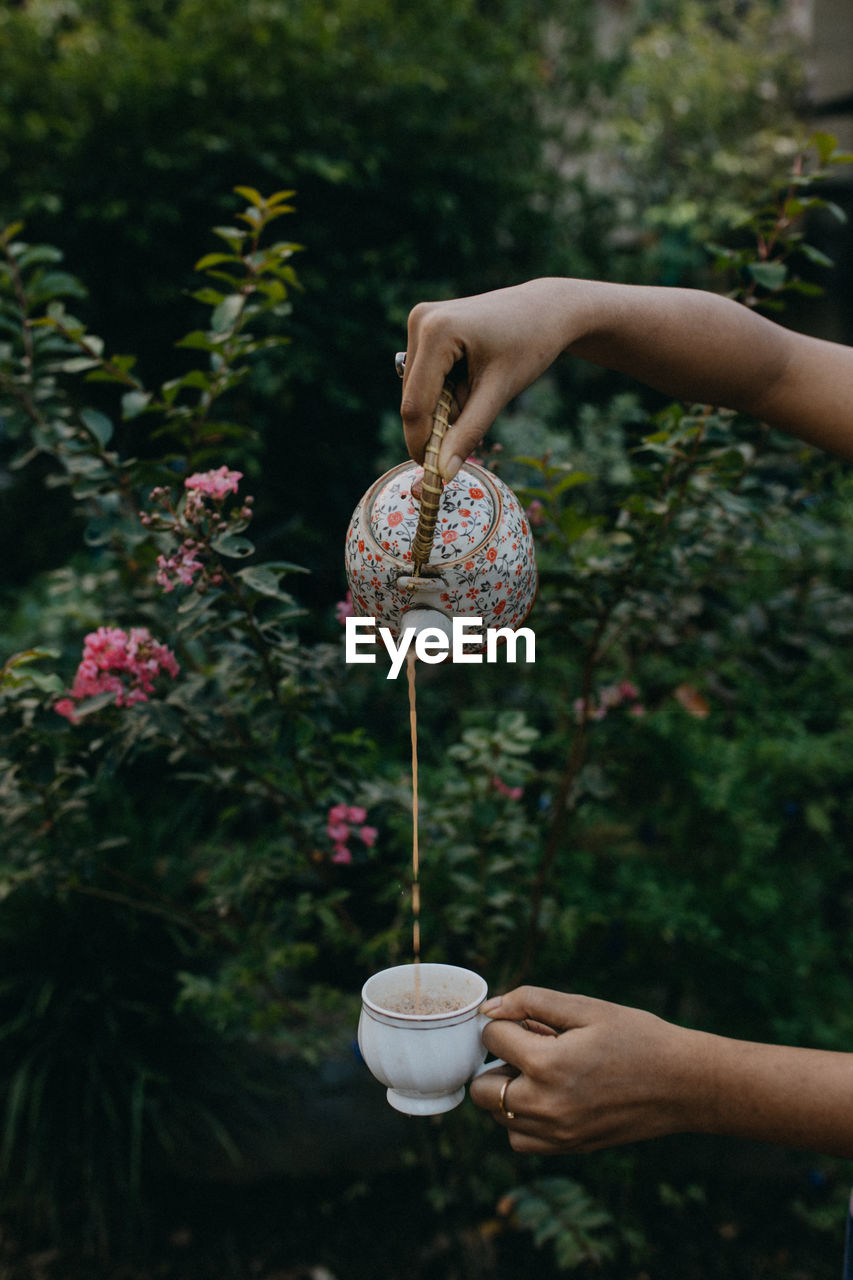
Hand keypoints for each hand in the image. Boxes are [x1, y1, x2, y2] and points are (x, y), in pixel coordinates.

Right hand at [400, 281, 579, 479]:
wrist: (546, 310)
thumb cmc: (529, 345)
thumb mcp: (499, 392)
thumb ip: (469, 432)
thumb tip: (442, 473)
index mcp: (436, 332)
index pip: (415, 404)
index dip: (422, 443)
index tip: (433, 474)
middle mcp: (420, 321)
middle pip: (412, 398)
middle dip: (438, 421)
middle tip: (475, 418)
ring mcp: (420, 320)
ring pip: (416, 390)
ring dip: (443, 405)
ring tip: (479, 388)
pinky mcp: (424, 326)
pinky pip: (424, 376)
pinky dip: (444, 390)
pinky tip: (471, 377)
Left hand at [469, 986, 699, 1153]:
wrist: (683, 1083)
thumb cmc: (637, 1037)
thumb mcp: (586, 1007)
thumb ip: (531, 1001)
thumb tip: (489, 1008)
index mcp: (547, 1064)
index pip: (492, 1038)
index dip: (505, 1022)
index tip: (529, 1021)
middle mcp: (545, 1105)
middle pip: (482, 1088)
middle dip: (498, 1062)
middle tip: (531, 1048)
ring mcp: (557, 1132)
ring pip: (499, 1117)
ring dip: (508, 1093)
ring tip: (544, 1072)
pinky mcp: (569, 1148)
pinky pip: (521, 1141)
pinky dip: (523, 1121)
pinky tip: (549, 1097)